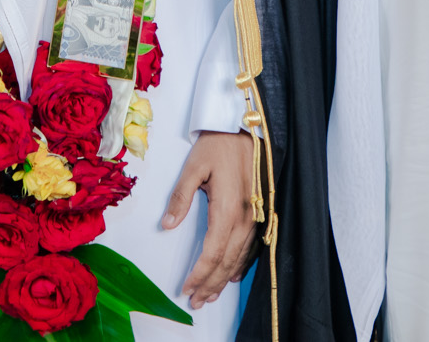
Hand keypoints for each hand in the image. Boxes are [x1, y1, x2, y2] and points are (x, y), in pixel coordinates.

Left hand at [161, 130, 256, 308]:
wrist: (244, 128)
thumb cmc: (218, 144)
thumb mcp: (193, 166)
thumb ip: (181, 197)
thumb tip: (168, 225)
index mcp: (228, 207)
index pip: (213, 251)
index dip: (200, 273)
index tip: (186, 288)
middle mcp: (246, 216)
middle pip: (227, 260)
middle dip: (211, 284)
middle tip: (196, 301)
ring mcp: (256, 215)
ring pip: (240, 256)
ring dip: (224, 278)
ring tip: (210, 294)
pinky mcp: (260, 211)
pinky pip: (251, 246)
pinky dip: (241, 264)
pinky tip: (233, 274)